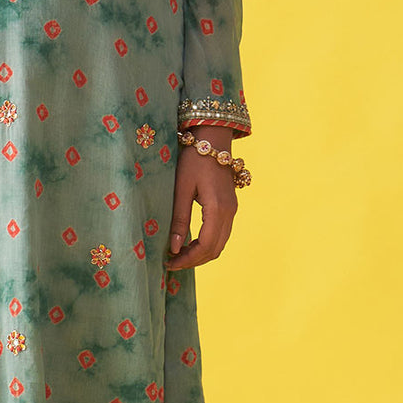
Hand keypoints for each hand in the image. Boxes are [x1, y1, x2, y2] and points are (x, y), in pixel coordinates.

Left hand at [164, 145, 237, 269]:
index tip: (170, 262)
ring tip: (179, 255)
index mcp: (217, 209)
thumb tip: (175, 248)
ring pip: (220, 244)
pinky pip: (222, 234)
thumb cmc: (193, 160)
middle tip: (172, 263)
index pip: (206, 246)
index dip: (188, 259)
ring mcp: (233, 210)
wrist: (212, 139)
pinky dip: (207, 244)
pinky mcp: (230, 207)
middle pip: (215, 249)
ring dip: (201, 254)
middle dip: (194, 260)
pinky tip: (190, 243)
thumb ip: (180, 220)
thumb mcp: (181, 189)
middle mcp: (230, 212)